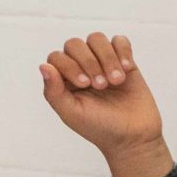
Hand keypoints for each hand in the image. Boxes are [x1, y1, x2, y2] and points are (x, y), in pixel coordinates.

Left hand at [38, 34, 170, 176]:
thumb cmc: (99, 127)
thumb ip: (54, 91)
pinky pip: (120, 40)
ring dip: (106, 57)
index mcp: (63, 79)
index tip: (84, 85)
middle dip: (88, 61)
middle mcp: (81, 67)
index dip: (69, 65)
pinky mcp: (125, 62)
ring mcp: (103, 63)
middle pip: (75, 44)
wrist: (133, 137)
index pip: (56, 57)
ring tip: (116, 80)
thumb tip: (44, 66)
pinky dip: (122, 50)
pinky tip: (127, 68)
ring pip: (96, 39)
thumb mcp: (71, 113)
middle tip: (101, 85)